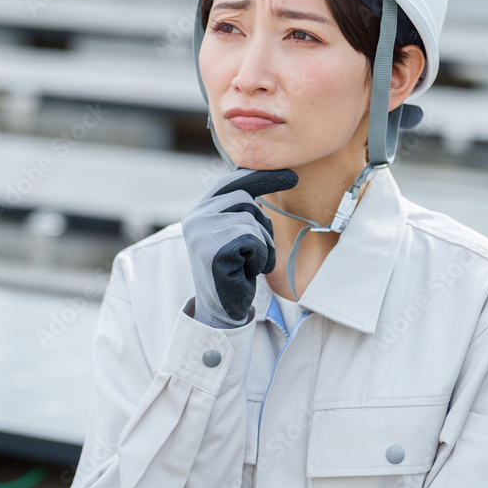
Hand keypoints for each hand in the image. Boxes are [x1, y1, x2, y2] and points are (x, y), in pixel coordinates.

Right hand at [181, 168, 298, 328]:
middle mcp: (194, 218)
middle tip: (257, 252)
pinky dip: (260, 256)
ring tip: (248, 263)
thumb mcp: (233, 234)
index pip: (229, 183)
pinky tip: (246, 271)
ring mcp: (201, 232)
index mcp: (196, 212)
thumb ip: (239, 210)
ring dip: (262, 243)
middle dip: (262, 224)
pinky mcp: (214, 249)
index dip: (260, 177)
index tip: (293, 175)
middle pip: (244, 198)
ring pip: (251, 218)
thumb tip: (262, 176)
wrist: (222, 312)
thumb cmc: (234, 272)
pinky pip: (254, 238)